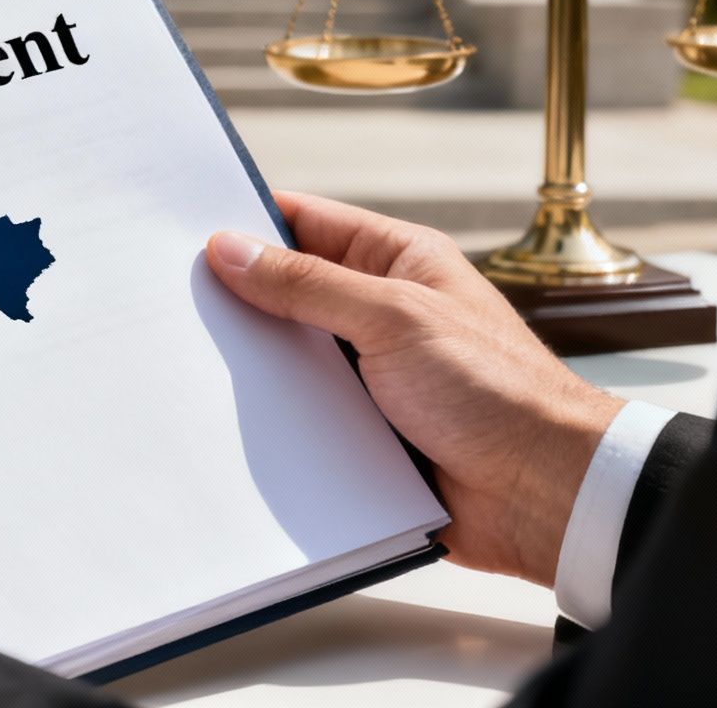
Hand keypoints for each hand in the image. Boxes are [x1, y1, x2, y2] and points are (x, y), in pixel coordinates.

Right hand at [206, 191, 621, 586]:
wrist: (543, 493)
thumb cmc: (498, 391)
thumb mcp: (394, 317)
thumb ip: (307, 283)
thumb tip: (231, 248)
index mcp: (400, 262)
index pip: (306, 222)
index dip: (248, 222)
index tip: (186, 229)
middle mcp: (382, 313)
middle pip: (288, 292)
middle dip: (239, 299)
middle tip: (172, 299)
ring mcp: (371, 374)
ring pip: (289, 359)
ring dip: (255, 367)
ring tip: (190, 361)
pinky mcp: (363, 432)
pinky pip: (301, 418)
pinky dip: (273, 421)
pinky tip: (231, 422)